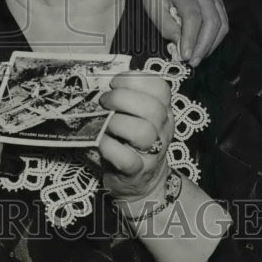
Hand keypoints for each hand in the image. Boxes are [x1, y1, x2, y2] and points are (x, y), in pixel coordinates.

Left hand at [98, 71, 173, 203]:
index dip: (134, 80)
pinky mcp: (135, 172)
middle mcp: (162, 130)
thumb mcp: (136, 117)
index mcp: (163, 111)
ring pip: (143, 132)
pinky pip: (125, 157)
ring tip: (103, 123)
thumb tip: (99, 81)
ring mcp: (151, 153)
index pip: (160, 87)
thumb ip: (126, 98)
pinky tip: (100, 140)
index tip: (114, 83)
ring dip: (116, 123)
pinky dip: (108, 146)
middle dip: (122, 98)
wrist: (141, 182)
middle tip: (104, 102)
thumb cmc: (132, 142)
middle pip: (152, 108)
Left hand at [134, 0, 227, 65]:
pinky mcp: (215, 2)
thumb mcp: (153, 12)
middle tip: (194, 61)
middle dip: (204, 45)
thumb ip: (167, 29)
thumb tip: (181, 47)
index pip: (193, 16)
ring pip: (221, 23)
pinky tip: (204, 46)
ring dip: (212, 44)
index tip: (186, 55)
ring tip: (198, 56)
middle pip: (211, 20)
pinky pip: (222, 22)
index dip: (191, 38)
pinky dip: (215, 37)